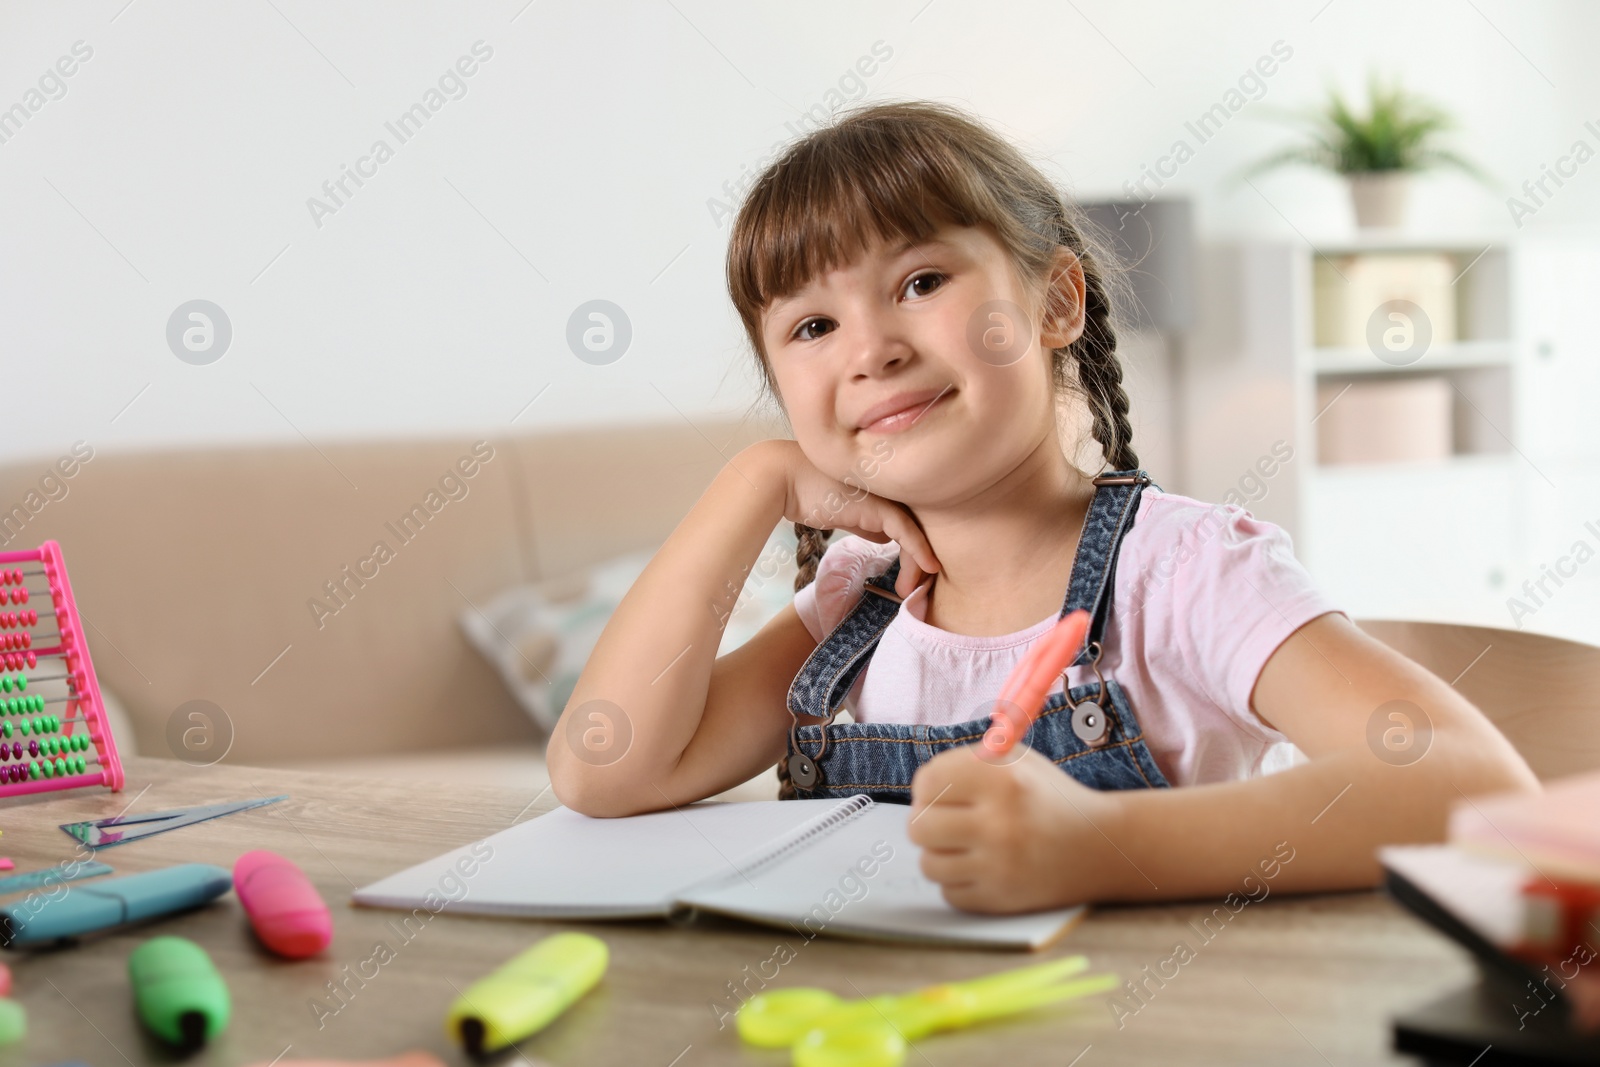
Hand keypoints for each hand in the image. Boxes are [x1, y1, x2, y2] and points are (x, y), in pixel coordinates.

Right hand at [745, 440, 939, 599]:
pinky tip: (929, 568)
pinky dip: (921, 552)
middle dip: (920, 561)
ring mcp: (887, 495)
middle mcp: (890, 490)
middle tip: (915, 589)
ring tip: (908, 591)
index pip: (910, 521)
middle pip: (918, 528)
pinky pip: (908, 532)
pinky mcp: (880, 506)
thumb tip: (884, 538)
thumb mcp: (844, 511)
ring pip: (916, 533)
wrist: (785, 478)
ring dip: (918, 565)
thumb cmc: (808, 492)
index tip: (914, 576)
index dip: (916, 549)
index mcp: (885, 489)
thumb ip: (865, 523)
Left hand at [907, 745, 1125, 912]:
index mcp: (1002, 778)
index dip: (927, 788)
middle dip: (927, 823)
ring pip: (928, 864)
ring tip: (964, 845)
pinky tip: (981, 867)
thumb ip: (967, 763)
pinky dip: (959, 882)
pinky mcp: (1001, 899)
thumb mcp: (1017, 761)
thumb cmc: (1048, 798)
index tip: (940, 793)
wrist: (1101, 847)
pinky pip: (948, 893)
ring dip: (940, 854)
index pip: (928, 782)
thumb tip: (920, 787)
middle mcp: (1000, 822)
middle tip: (945, 822)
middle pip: (919, 827)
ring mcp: (1000, 865)